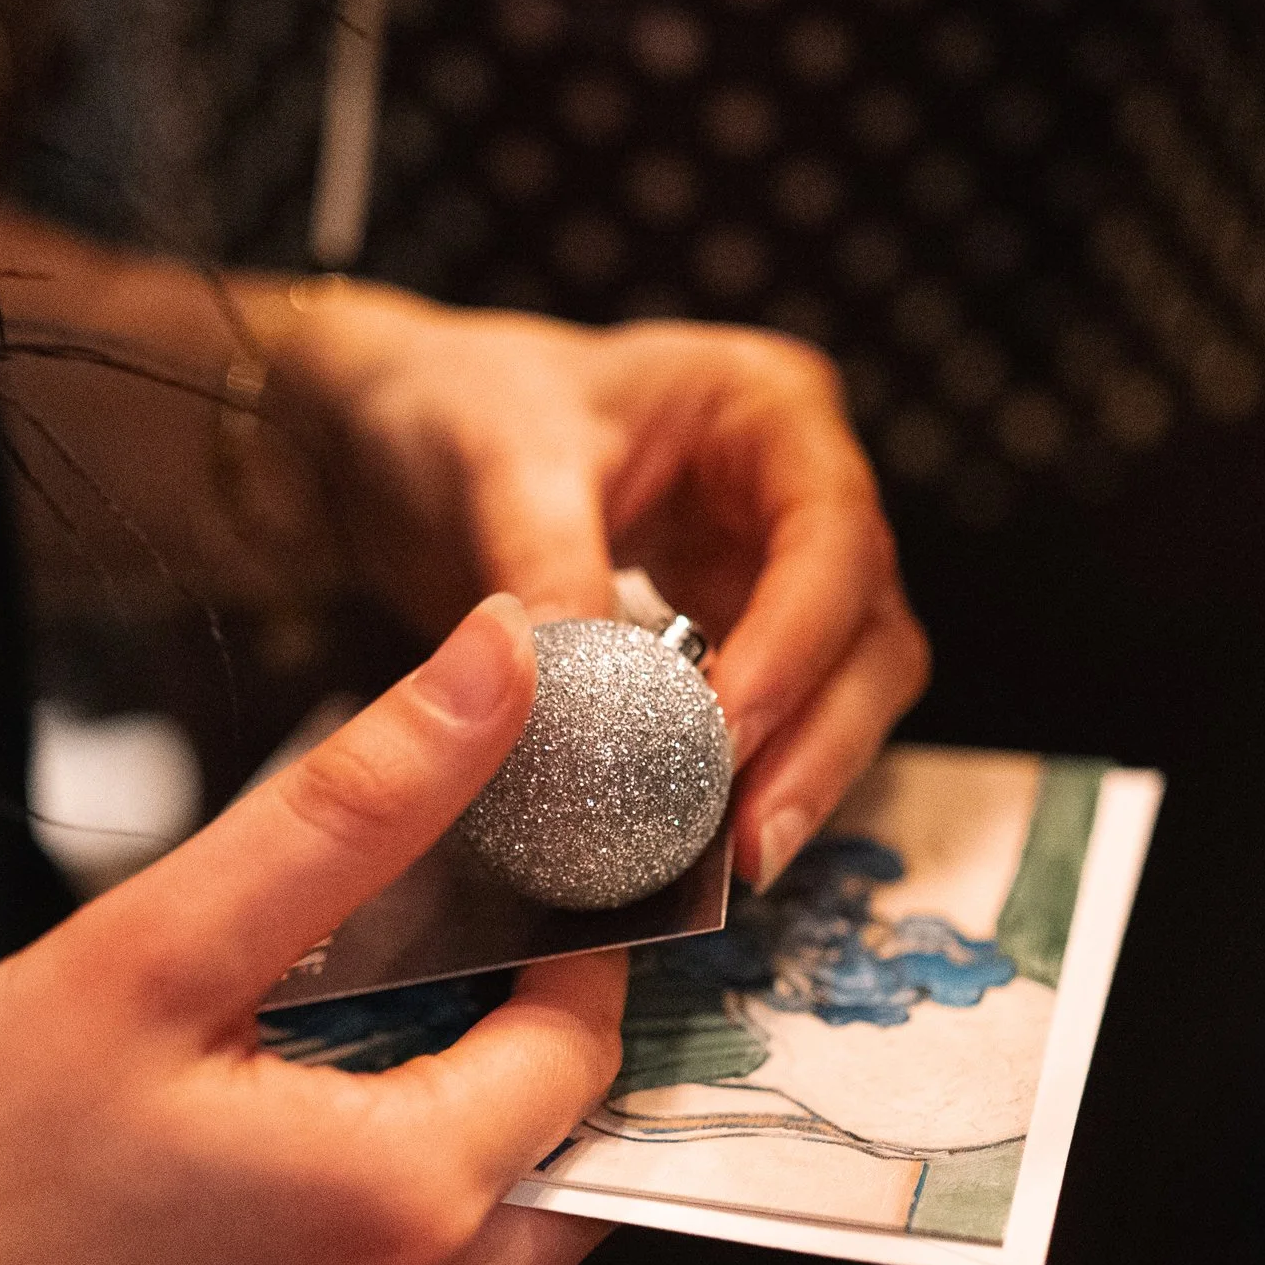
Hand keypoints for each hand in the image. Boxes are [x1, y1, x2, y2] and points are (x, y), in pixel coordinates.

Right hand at [0, 595, 624, 1264]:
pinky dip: (375, 1253)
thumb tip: (493, 668)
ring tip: (320, 1068)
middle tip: (430, 973)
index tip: (524, 890)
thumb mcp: (152, 952)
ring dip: (451, 1153)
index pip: (583, 1052)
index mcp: (403, 1206)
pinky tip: (256, 1192)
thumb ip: (352, 806)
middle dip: (522, 1057)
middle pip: (566, 1167)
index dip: (569, 952)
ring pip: (491, 1259)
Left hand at [275, 289, 929, 889]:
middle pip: (866, 632)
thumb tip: (582, 694)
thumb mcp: (501, 466)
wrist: (398, 437)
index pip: (829, 538)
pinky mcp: (731, 646)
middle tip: (753, 838)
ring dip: (799, 777)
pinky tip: (697, 838)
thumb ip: (549, 571)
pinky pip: (770, 725)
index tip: (727, 731)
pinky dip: (744, 781)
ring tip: (735, 859)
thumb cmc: (462, 405)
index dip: (796, 644)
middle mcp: (796, 494)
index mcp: (769, 409)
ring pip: (841, 693)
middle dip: (820, 739)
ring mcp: (771, 575)